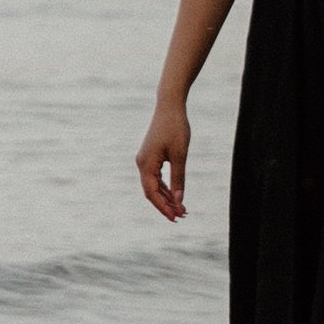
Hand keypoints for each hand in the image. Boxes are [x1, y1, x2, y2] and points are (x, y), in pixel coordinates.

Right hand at [137, 92, 190, 219]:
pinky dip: (166, 187)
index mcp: (146, 164)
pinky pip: (156, 177)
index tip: (175, 217)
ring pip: (154, 185)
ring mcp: (145, 160)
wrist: (169, 106)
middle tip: (182, 216)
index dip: (163, 207)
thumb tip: (179, 200)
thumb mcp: (180, 155)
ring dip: (167, 197)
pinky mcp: (151, 156)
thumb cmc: (176, 128)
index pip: (152, 193)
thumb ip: (179, 178)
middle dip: (166, 205)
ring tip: (181, 209)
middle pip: (152, 192)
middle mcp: (142, 164)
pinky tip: (175, 195)